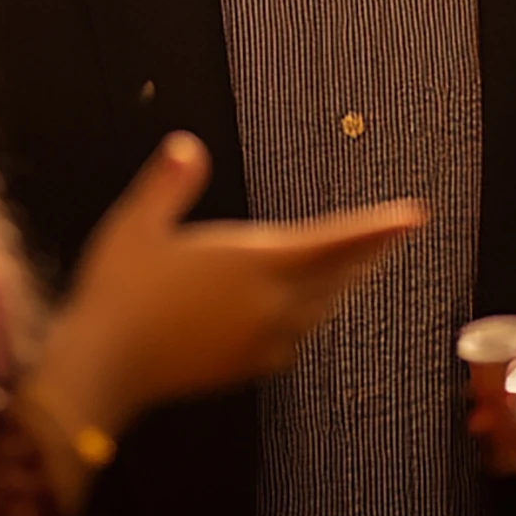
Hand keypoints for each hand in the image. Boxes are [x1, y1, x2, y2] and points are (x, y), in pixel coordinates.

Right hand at [38, 133, 424, 435]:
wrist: (103, 368)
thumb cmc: (118, 293)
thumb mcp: (136, 225)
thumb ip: (167, 184)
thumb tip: (188, 147)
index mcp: (251, 264)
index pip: (329, 241)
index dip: (374, 229)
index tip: (412, 218)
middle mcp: (267, 304)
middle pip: (334, 276)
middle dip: (365, 253)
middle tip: (395, 234)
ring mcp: (260, 340)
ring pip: (320, 308)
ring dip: (342, 283)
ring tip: (358, 265)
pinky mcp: (246, 366)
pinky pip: (296, 337)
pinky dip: (313, 315)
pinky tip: (308, 312)